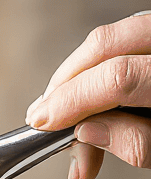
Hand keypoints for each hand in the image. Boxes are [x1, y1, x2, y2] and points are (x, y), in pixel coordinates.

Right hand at [25, 11, 150, 178]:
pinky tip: (86, 93)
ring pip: (110, 36)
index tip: (42, 124)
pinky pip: (123, 37)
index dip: (72, 101)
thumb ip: (136, 142)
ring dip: (76, 75)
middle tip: (43, 120)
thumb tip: (86, 133)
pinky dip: (97, 65)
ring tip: (62, 113)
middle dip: (64, 83)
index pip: (117, 78)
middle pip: (104, 45)